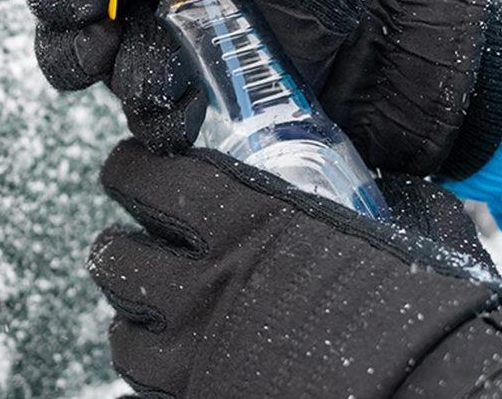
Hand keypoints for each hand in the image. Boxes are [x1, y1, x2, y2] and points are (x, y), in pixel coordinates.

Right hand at [25, 0, 496, 176]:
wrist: (382, 54)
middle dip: (72, 34)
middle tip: (101, 48)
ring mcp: (153, 26)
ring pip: (87, 60)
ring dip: (120, 78)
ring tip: (167, 85)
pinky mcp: (172, 81)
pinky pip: (132, 106)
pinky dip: (154, 115)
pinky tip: (189, 112)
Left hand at [90, 139, 499, 397]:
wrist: (431, 396)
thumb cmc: (424, 315)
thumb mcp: (393, 233)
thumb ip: (372, 204)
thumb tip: (391, 192)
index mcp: (243, 222)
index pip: (144, 178)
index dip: (131, 171)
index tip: (136, 170)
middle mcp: (202, 284)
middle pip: (114, 254)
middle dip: (123, 248)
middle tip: (143, 248)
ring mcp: (194, 351)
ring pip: (119, 328)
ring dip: (134, 316)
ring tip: (156, 313)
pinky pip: (140, 384)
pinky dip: (151, 371)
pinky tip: (179, 363)